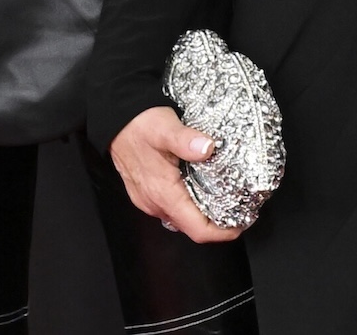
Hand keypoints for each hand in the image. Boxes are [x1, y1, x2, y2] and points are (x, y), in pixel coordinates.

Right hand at [110, 106, 241, 243]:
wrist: (116, 122)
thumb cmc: (140, 125)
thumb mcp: (166, 127)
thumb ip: (186, 139)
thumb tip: (208, 148)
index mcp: (164, 194)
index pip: (196, 229)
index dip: (220, 233)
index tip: (240, 226)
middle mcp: (155, 203)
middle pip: (191, 227)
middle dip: (216, 225)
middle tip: (239, 211)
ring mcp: (149, 200)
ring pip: (180, 218)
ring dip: (201, 215)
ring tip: (225, 201)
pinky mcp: (146, 194)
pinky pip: (171, 208)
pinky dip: (188, 205)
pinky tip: (199, 190)